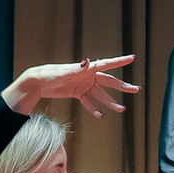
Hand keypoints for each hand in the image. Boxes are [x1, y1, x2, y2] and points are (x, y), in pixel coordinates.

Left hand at [7, 57, 136, 117]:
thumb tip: (88, 61)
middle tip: (136, 90)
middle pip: (109, 81)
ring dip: (111, 102)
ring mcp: (84, 85)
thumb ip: (78, 69)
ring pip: (101, 95)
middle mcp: (88, 76)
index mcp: (87, 68)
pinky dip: (94, 108)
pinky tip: (100, 114)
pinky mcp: (77, 93)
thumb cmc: (50, 73)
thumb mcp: (64, 72)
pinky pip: (89, 102)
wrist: (38, 83)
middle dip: (123, 86)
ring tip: (121, 109)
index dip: (120, 61)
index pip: (107, 63)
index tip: (132, 58)